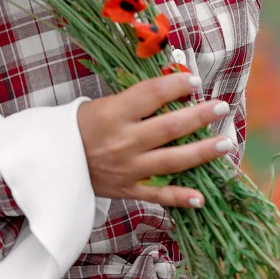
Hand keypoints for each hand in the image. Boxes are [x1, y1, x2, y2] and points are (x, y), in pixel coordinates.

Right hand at [76, 70, 232, 213]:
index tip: (194, 81)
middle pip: (169, 127)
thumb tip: (178, 91)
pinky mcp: (127, 190)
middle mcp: (122, 142)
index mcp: (113, 114)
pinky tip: (201, 197)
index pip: (151, 95)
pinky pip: (158, 195)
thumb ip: (139, 101)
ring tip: (226, 143)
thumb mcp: (105, 105)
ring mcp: (127, 169)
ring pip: (171, 160)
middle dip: (199, 116)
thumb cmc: (83, 126)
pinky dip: (180, 197)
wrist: (53, 161)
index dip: (175, 86)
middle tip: (222, 107)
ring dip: (202, 152)